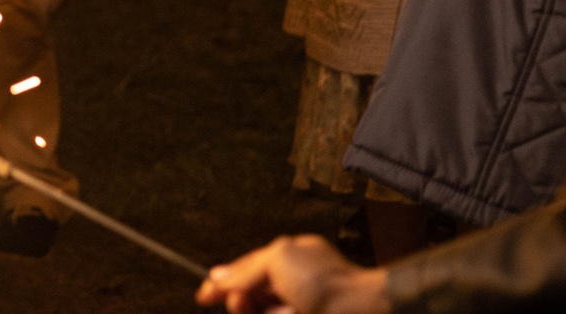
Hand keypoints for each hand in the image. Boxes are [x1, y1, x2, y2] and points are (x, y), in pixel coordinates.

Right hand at [199, 235, 388, 313]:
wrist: (362, 310)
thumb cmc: (325, 281)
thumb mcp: (277, 261)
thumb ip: (246, 269)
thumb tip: (218, 276)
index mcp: (291, 258)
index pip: (248, 268)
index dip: (224, 281)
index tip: (203, 296)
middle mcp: (295, 283)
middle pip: (253, 295)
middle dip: (240, 299)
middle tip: (236, 303)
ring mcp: (300, 307)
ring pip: (263, 311)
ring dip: (255, 312)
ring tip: (266, 309)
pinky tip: (288, 313)